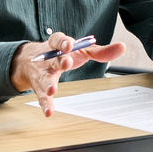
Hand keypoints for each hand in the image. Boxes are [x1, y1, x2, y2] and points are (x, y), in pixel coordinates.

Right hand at [11, 32, 125, 116]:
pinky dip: (45, 104)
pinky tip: (49, 112)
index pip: (58, 40)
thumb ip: (99, 51)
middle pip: (53, 59)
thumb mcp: (80, 50)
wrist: (31, 60)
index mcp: (57, 45)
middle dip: (60, 61)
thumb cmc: (62, 53)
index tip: (70, 45)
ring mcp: (43, 73)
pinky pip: (41, 97)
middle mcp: (48, 58)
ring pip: (45, 78)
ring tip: (52, 89)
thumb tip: (121, 47)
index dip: (64, 42)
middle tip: (66, 63)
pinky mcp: (39, 88)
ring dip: (48, 83)